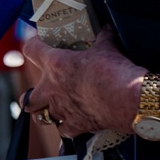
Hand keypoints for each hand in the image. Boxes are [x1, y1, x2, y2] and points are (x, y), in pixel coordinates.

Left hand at [23, 27, 144, 135]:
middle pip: (27, 98)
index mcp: (55, 64)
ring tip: (50, 111)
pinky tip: (73, 124)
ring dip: (44, 114)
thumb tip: (106, 29)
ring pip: (40, 117)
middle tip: (39, 92)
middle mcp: (52, 89)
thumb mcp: (107, 47)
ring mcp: (62, 110)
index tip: (36, 42)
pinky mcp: (77, 125)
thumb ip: (102, 38)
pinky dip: (67, 128)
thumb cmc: (116, 72)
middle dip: (30, 97)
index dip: (32, 44)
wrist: (132, 100)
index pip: (30, 49)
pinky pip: (64, 131)